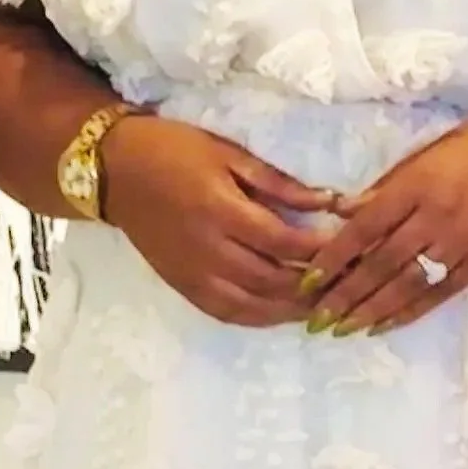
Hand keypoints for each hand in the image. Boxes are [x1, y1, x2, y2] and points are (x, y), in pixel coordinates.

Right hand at [99, 116, 331, 326]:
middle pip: (274, 281)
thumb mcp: (228, 153)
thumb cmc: (174, 150)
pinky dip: (261, 318)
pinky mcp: (183, 287)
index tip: (353, 247)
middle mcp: (208, 250)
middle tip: (350, 282)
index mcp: (221, 210)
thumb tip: (331, 202)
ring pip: (254, 305)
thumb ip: (280, 183)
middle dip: (317, 285)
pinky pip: (227, 313)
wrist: (114, 171)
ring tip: (326, 303)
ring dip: (294, 309)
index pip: (284, 243)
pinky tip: (284, 313)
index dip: (323, 249)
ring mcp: (193, 274)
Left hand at [303, 106, 467, 333]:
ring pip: (405, 286)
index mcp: (422, 182)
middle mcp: (437, 217)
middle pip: (379, 264)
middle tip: (313, 318)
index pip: (364, 227)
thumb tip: (348, 209)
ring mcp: (462, 245)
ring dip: (369, 311)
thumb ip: (395, 180)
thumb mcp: (441, 145)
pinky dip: (408, 312)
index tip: (307, 278)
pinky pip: (439, 294)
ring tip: (340, 329)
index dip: (333, 256)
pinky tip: (383, 326)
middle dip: (343, 295)